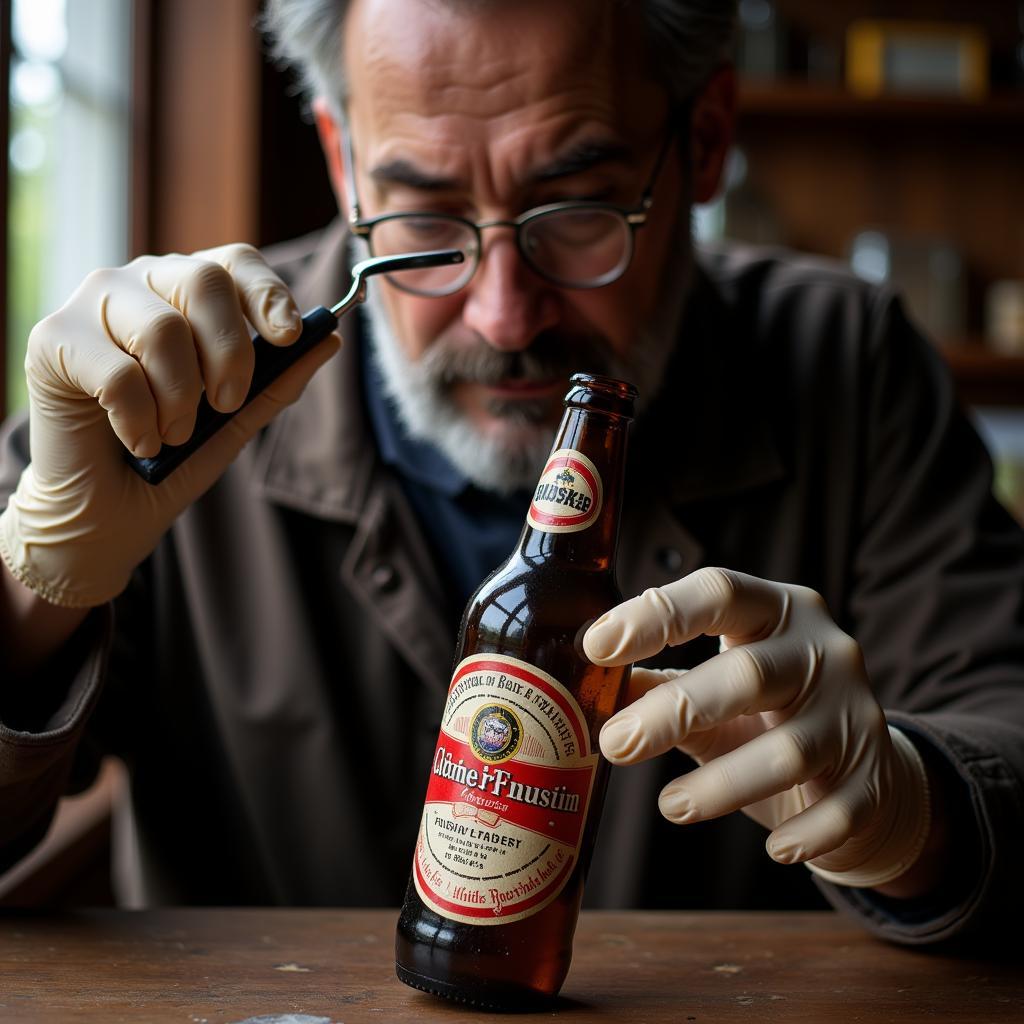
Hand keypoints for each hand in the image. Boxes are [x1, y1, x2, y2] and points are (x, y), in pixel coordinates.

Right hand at [0, 244, 340, 607]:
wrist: (107, 512)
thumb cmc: (172, 456)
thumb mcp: (237, 420)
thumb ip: (278, 379)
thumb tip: (331, 339)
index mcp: (188, 293)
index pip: (234, 261)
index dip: (267, 292)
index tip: (289, 336)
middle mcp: (141, 284)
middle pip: (203, 280)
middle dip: (230, 352)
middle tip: (226, 404)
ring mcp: (93, 305)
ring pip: (162, 329)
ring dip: (181, 400)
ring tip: (174, 434)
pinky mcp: (52, 339)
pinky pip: (118, 373)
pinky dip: (140, 421)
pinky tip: (138, 442)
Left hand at [583, 567, 931, 888]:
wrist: (863, 765)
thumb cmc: (766, 714)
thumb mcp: (714, 688)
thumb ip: (661, 687)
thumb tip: (587, 693)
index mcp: (774, 610)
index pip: (718, 593)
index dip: (657, 615)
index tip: (597, 646)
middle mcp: (822, 650)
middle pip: (749, 674)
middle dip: (676, 711)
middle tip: (615, 744)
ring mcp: (855, 712)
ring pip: (790, 750)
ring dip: (722, 785)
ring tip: (670, 806)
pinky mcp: (875, 776)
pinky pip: (840, 811)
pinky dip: (804, 833)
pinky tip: (774, 849)